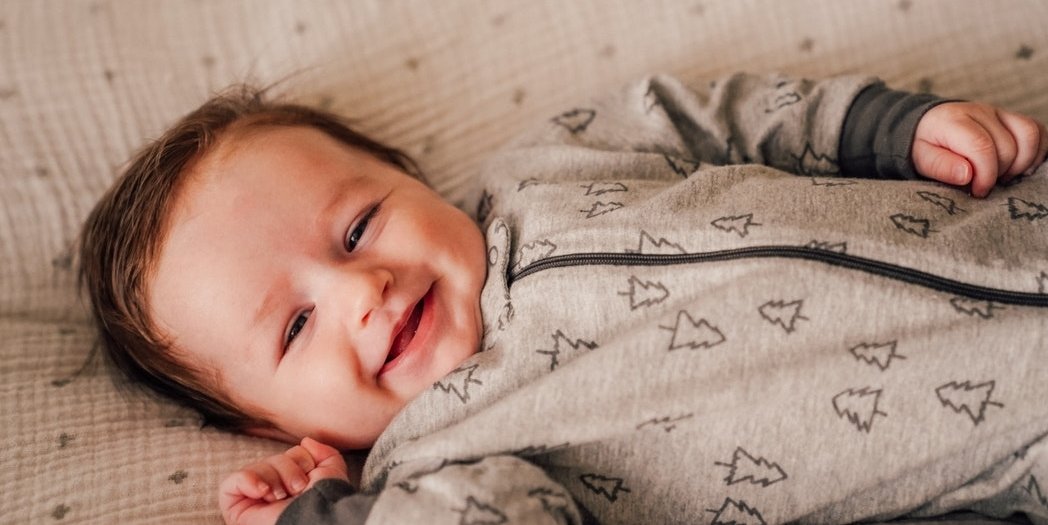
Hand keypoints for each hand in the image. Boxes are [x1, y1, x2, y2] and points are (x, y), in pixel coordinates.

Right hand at [219, 437, 348, 524]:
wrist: (311, 524)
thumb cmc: (322, 504)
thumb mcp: (331, 474)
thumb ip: (325, 454)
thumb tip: (306, 441)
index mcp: (294, 486)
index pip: (291, 456)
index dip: (302, 460)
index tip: (309, 479)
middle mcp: (274, 492)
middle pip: (274, 459)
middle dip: (289, 470)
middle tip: (297, 489)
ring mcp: (253, 500)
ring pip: (257, 467)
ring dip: (273, 479)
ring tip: (281, 497)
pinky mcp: (234, 507)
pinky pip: (232, 481)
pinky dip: (248, 480)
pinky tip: (262, 492)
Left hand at [912, 101, 1047, 196]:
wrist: (926, 123)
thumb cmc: (925, 145)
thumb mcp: (921, 159)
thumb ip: (941, 167)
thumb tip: (967, 175)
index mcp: (954, 121)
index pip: (982, 147)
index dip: (985, 175)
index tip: (978, 192)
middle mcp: (980, 112)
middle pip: (1007, 146)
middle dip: (999, 173)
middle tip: (983, 186)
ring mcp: (998, 112)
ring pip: (1028, 135)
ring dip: (1021, 163)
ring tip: (1002, 178)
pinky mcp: (1011, 118)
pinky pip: (1037, 131)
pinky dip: (1036, 152)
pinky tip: (1020, 169)